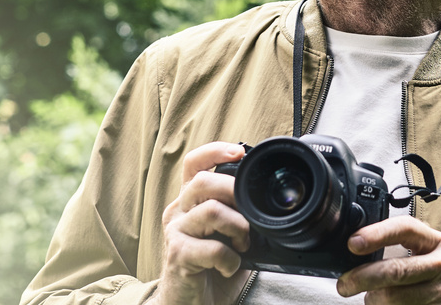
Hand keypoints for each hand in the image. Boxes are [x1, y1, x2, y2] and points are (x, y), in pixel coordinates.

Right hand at [157, 142, 250, 304]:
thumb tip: (265, 200)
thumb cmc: (210, 268)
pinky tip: (231, 266)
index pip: (194, 164)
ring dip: (238, 228)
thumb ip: (236, 213)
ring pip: (211, 211)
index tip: (239, 152)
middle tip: (249, 214)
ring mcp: (175, 233)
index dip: (215, 151)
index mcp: (189, 201)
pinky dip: (231, 258)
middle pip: (203, 182)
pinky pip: (213, 248)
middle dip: (234, 192)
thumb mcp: (225, 234)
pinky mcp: (178, 256)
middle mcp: (178, 212)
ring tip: (243, 245)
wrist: (188, 304)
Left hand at [336, 216, 440, 304]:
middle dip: (362, 278)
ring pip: (395, 299)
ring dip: (374, 301)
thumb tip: (357, 249)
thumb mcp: (432, 256)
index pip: (405, 229)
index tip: (353, 243)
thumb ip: (404, 249)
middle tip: (344, 285)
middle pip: (396, 270)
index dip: (377, 234)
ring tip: (371, 299)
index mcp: (438, 244)